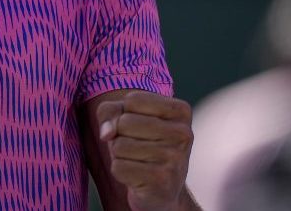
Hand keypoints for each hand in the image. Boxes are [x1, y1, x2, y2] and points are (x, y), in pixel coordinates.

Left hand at [96, 91, 193, 210]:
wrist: (162, 190)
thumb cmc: (142, 144)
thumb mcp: (127, 117)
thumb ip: (110, 112)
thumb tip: (106, 133)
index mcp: (181, 111)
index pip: (133, 100)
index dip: (125, 113)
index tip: (139, 126)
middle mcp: (183, 133)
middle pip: (125, 122)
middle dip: (120, 136)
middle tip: (137, 147)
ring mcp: (175, 158)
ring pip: (119, 145)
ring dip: (119, 155)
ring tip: (138, 161)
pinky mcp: (162, 181)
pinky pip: (119, 167)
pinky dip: (120, 172)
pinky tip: (137, 176)